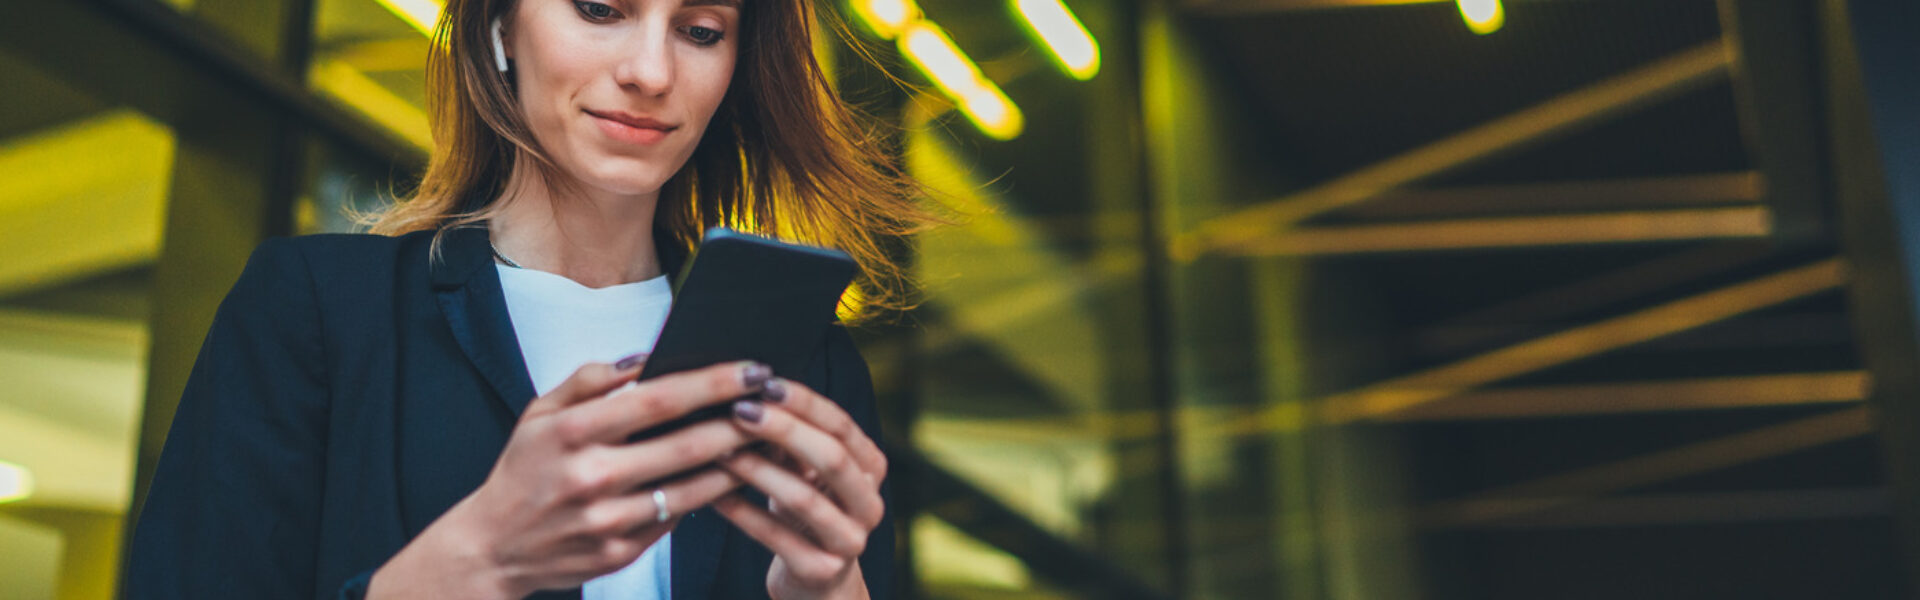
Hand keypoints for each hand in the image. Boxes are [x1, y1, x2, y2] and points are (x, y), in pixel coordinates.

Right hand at [369, 358, 772, 598]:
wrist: (493, 546)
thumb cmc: (524, 468)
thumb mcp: (540, 412)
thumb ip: (592, 379)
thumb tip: (647, 357)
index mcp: (573, 432)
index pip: (658, 399)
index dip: (712, 382)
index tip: (753, 367)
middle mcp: (592, 477)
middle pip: (688, 445)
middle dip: (741, 421)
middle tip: (779, 402)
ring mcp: (609, 520)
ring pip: (693, 488)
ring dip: (738, 463)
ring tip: (768, 439)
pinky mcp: (621, 553)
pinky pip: (677, 518)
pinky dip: (708, 496)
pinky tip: (732, 475)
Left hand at [711, 378, 887, 599]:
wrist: (817, 580)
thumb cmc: (806, 511)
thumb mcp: (803, 472)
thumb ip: (789, 438)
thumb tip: (751, 391)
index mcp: (872, 469)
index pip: (842, 426)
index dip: (805, 403)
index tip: (764, 384)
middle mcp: (870, 504)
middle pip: (832, 457)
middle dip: (784, 430)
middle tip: (740, 411)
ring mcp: (850, 541)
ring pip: (803, 498)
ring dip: (756, 470)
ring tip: (719, 450)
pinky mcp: (821, 571)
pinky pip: (776, 537)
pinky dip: (742, 513)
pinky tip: (713, 496)